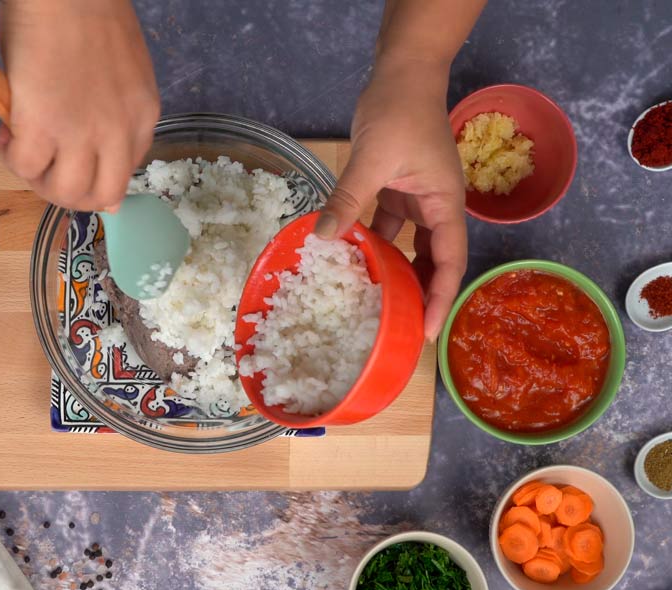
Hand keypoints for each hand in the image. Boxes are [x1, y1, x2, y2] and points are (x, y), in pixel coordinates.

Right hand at [0, 0, 159, 211]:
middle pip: (101, 196)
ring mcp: (82, 134)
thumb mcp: (121, 68)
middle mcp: (118, 132)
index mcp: (141, 115)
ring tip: (23, 150)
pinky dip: (11, 156)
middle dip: (69, 192)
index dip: (94, 173)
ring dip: (39, 179)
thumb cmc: (87, 10)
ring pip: (64, 192)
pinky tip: (7, 132)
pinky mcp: (42, 128)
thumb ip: (113, 104)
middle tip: (45, 169)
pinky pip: (25, 165)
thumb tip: (86, 133)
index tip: (72, 157)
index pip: (125, 171)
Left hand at [314, 56, 466, 340]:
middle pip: (434, 262)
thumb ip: (349, 197)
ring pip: (410, 247)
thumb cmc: (399, 111)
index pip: (450, 262)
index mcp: (445, 203)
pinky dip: (374, 245)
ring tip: (378, 308)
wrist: (402, 73)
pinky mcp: (397, 191)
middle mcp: (437, 207)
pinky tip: (354, 264)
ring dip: (397, 274)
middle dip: (421, 295)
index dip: (439, 299)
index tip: (426, 331)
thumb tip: (323, 236)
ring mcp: (417, 199)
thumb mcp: (372, 157)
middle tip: (401, 332)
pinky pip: (388, 228)